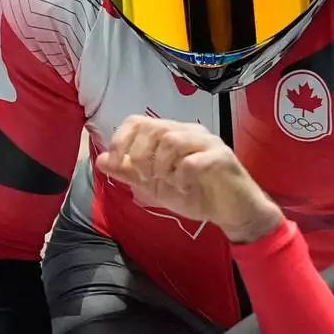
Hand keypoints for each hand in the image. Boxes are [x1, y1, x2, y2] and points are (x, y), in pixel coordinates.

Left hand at [96, 116, 283, 241]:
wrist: (233, 212)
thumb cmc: (197, 194)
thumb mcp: (156, 186)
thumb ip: (130, 173)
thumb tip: (100, 160)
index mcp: (171, 134)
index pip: (138, 121)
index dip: (122, 140)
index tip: (116, 163)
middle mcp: (188, 131)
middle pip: (154, 128)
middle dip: (141, 155)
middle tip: (146, 177)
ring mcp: (206, 142)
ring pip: (172, 140)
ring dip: (162, 167)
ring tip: (168, 183)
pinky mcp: (221, 157)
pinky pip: (193, 161)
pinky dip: (182, 177)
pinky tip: (185, 188)